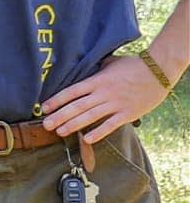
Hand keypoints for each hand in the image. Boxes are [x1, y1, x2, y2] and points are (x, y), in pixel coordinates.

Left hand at [42, 54, 169, 142]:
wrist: (158, 71)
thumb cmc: (133, 65)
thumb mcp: (110, 63)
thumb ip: (95, 68)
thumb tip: (81, 66)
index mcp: (97, 80)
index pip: (72, 91)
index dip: (57, 100)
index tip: (44, 108)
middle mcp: (104, 93)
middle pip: (77, 106)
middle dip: (60, 116)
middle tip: (45, 125)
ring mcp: (116, 104)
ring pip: (90, 117)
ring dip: (73, 125)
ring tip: (59, 132)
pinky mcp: (128, 113)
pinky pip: (111, 125)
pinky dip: (99, 133)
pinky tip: (87, 140)